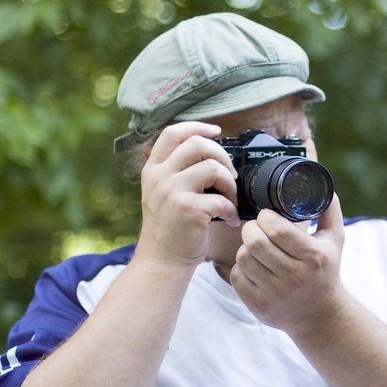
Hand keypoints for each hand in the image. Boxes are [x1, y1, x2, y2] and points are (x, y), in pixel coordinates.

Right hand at [136, 122, 240, 268]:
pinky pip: (222, 199)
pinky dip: (232, 210)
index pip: (174, 133)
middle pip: (198, 144)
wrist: (163, 260)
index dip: (198, 126)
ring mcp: (173, 192)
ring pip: (213, 168)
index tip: (217, 131)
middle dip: (222, 155)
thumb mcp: (161, 193)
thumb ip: (175, 171)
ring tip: (231, 199)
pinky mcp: (188, 210)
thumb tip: (208, 150)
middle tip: (230, 174)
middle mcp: (160, 176)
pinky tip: (231, 219)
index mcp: (153, 169)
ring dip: (231, 184)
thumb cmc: (170, 228)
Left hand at [230, 194, 345, 333]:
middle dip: (251, 229)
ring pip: (243, 258)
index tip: (266, 216)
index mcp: (312, 257)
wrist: (321, 316)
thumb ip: (329, 211)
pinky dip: (241, 268)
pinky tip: (253, 266)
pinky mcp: (259, 305)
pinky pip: (237, 277)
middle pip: (255, 242)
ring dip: (245, 248)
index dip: (265, 217)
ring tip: (256, 247)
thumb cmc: (326, 271)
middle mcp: (294, 276)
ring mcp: (275, 293)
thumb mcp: (335, 241)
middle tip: (256, 227)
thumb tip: (322, 184)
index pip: (277, 230)